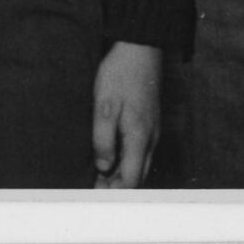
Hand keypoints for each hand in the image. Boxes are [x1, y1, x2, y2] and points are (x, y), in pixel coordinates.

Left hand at [89, 40, 161, 187]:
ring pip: (139, 165)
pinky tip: (110, 157)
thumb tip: (103, 167)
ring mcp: (152, 131)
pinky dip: (126, 162)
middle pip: (137, 177)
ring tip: (96, 176)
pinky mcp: (149, 123)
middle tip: (91, 189)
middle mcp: (151, 138)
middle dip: (116, 188)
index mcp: (140, 137)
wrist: (140, 48)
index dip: (113, 192)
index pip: (130, 180)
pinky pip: (140, 152)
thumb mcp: (104, 105)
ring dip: (121, 175)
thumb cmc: (120, 74)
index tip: (93, 196)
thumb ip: (103, 139)